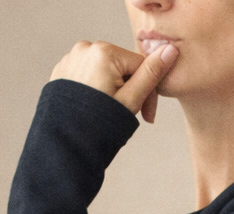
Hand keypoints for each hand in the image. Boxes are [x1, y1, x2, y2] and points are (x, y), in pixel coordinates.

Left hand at [49, 39, 178, 122]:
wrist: (65, 145)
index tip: (147, 116)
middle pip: (121, 66)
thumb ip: (151, 74)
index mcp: (104, 51)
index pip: (139, 65)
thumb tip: (171, 49)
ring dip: (111, 89)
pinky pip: (87, 75)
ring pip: (104, 70)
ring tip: (106, 113)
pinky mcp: (62, 70)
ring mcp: (71, 58)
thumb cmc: (99, 126)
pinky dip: (94, 89)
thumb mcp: (131, 100)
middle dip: (127, 89)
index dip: (148, 91)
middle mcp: (85, 48)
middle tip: (124, 115)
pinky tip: (92, 108)